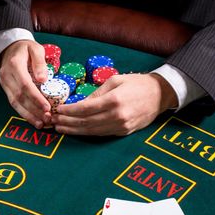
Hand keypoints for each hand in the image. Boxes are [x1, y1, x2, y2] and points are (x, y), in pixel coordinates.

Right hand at [0, 40, 51, 128]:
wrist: (9, 48)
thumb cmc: (25, 48)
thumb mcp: (36, 49)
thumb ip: (40, 63)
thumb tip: (43, 80)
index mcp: (15, 65)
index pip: (25, 85)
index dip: (36, 98)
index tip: (47, 107)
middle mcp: (7, 76)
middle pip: (19, 97)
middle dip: (34, 110)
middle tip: (47, 119)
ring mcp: (4, 83)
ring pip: (15, 103)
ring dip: (28, 115)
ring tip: (41, 124)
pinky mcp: (5, 89)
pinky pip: (14, 103)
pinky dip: (24, 113)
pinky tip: (33, 119)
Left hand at [51, 73, 177, 135]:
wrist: (161, 94)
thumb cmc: (137, 84)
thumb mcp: (115, 80)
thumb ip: (96, 93)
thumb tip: (79, 103)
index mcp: (114, 101)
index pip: (85, 108)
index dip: (69, 110)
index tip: (57, 110)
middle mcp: (117, 116)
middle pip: (85, 122)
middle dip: (67, 122)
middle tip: (53, 121)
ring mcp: (121, 126)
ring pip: (92, 131)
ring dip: (73, 130)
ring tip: (59, 128)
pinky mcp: (124, 132)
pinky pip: (101, 134)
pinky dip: (86, 133)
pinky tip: (76, 131)